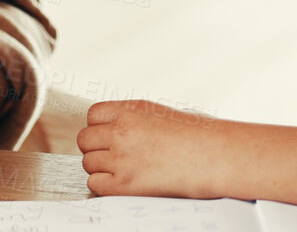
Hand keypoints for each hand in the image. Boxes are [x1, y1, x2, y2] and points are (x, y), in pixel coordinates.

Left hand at [77, 99, 237, 198]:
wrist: (212, 156)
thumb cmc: (195, 136)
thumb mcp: (159, 114)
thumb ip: (132, 118)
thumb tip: (111, 128)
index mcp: (131, 110)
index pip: (93, 115)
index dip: (99, 128)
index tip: (107, 135)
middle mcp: (121, 131)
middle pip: (84, 139)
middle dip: (96, 148)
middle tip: (112, 154)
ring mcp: (120, 158)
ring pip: (88, 163)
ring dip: (101, 168)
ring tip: (123, 169)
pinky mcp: (123, 183)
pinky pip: (95, 184)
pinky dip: (105, 186)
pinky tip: (123, 182)